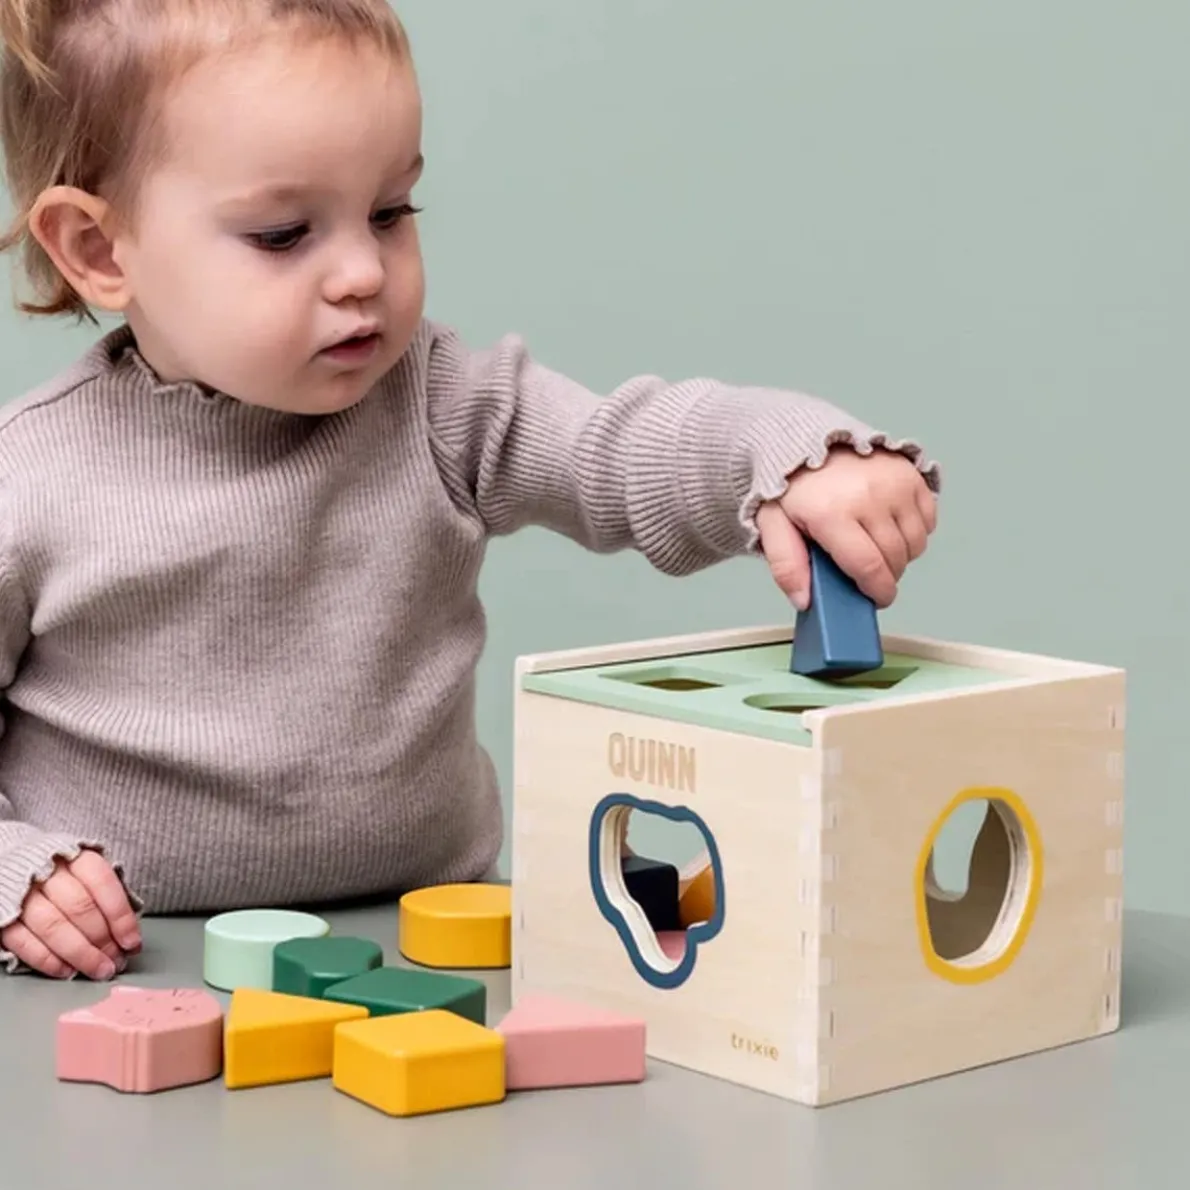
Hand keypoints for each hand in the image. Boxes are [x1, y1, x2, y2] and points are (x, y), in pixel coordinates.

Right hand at [1, 850, 140, 979]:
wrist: (9, 867)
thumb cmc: (60, 875)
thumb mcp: (86, 873)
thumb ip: (106, 896)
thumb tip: (129, 931)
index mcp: (74, 857)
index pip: (103, 884)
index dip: (120, 916)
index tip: (132, 942)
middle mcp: (47, 872)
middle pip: (80, 908)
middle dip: (102, 940)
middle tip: (117, 961)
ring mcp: (21, 896)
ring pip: (54, 927)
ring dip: (81, 954)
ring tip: (98, 970)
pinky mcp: (1, 917)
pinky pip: (24, 943)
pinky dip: (48, 960)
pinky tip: (67, 971)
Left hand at [756, 446, 936, 608]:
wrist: (807, 442)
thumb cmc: (791, 489)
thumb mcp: (773, 526)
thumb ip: (786, 566)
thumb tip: (805, 601)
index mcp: (831, 513)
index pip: (869, 566)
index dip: (878, 591)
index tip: (878, 599)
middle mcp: (868, 496)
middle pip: (895, 559)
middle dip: (886, 576)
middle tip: (869, 573)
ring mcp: (894, 483)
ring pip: (915, 543)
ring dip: (902, 555)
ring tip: (877, 547)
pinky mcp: (911, 473)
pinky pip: (928, 520)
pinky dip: (915, 531)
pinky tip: (891, 526)